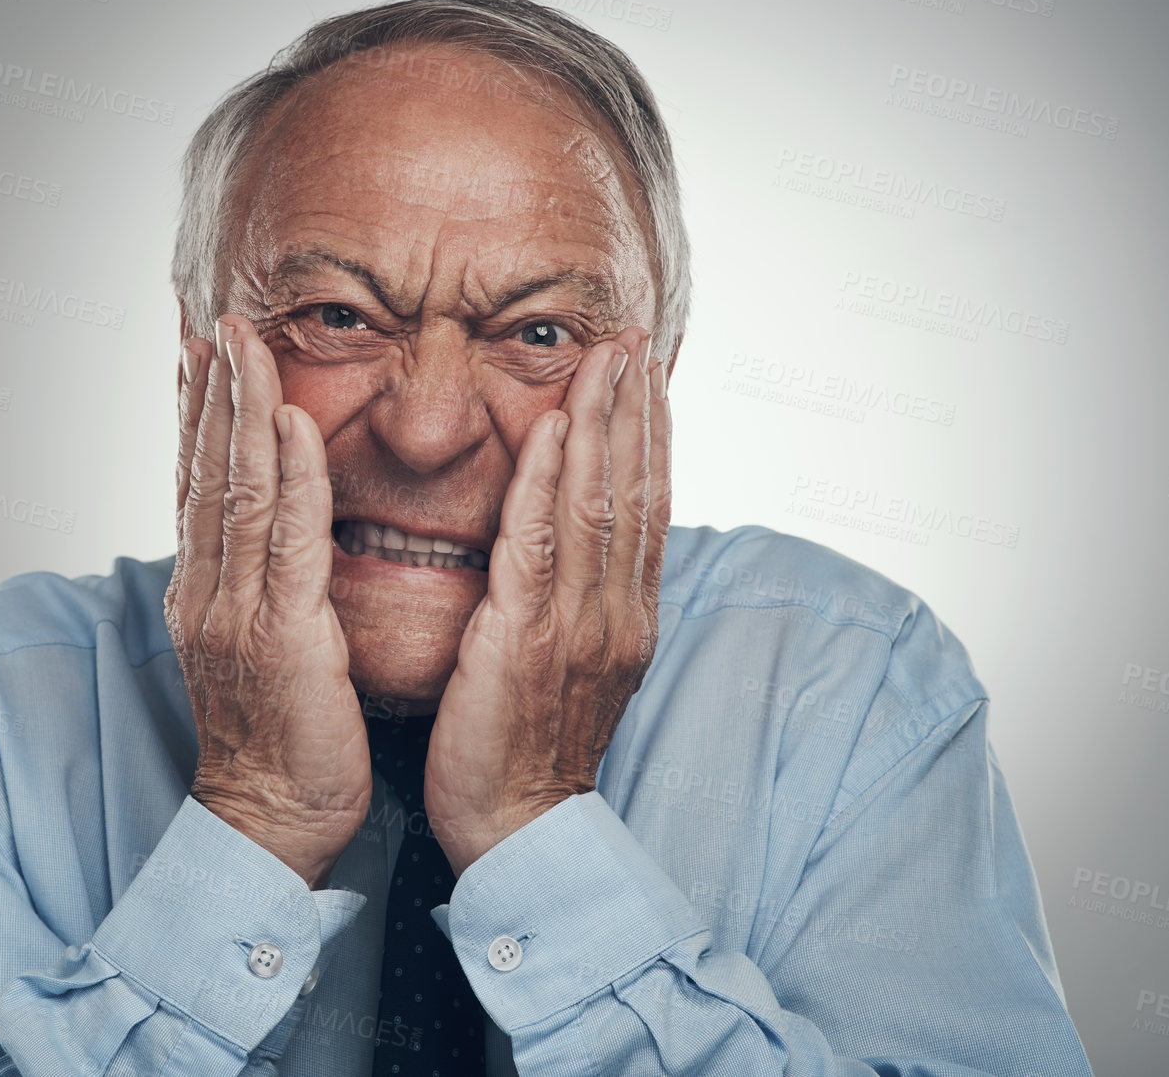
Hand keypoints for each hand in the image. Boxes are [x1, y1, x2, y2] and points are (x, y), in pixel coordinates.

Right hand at [165, 312, 371, 888]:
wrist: (271, 820)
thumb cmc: (278, 738)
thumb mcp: (256, 649)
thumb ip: (258, 587)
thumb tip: (268, 540)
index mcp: (204, 594)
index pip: (195, 486)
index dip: (197, 416)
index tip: (202, 353)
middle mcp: (208, 592)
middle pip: (205, 473)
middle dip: (213, 391)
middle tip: (219, 321)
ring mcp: (236, 612)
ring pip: (236, 490)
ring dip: (241, 409)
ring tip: (245, 342)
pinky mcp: (280, 637)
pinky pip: (285, 542)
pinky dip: (287, 476)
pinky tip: (288, 422)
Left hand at [424, 325, 670, 873]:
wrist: (517, 832)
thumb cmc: (529, 749)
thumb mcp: (569, 666)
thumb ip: (578, 604)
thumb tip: (576, 552)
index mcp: (627, 618)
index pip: (647, 507)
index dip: (651, 435)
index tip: (647, 373)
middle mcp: (617, 614)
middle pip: (636, 490)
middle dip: (637, 407)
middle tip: (635, 336)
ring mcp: (580, 627)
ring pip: (601, 503)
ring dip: (605, 422)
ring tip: (606, 355)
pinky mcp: (528, 640)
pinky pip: (542, 545)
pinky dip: (553, 481)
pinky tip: (556, 427)